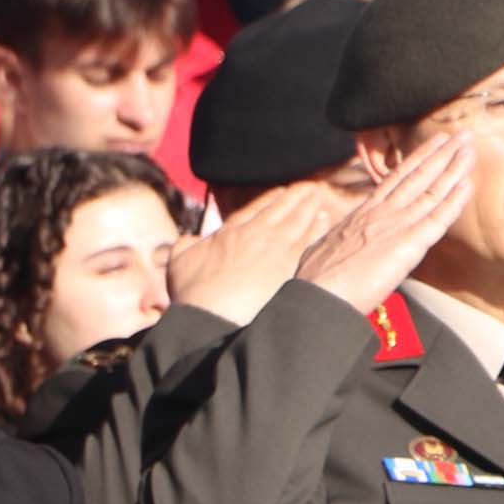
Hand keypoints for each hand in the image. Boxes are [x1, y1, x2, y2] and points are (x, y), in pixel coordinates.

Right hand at [169, 182, 339, 325]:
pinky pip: (307, 241)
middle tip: (310, 186)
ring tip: (319, 198)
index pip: (255, 208)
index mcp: (230, 232)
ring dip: (309, 207)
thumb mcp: (179, 261)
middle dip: (296, 196)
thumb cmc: (193, 293)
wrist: (213, 316)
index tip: (282, 191)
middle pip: (280, 209)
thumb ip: (185, 245)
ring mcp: (274, 250)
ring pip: (297, 221)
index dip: (271, 198)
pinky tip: (324, 220)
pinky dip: (316, 228)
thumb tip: (189, 239)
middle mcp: (255, 235)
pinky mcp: (289, 267)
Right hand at [295, 134, 474, 311]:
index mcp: (364, 213)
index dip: (418, 159)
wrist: (318, 294)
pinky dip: (454, 202)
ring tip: (469, 148)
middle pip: (417, 175)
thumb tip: (329, 235)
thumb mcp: (323, 247)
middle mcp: (382, 212)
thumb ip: (335, 237)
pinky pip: (437, 219)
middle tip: (461, 135)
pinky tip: (467, 185)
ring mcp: (395, 225)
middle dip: (441, 153)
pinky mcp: (408, 244)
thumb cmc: (317, 279)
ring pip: (431, 190)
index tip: (434, 144)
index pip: (396, 179)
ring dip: (453, 168)